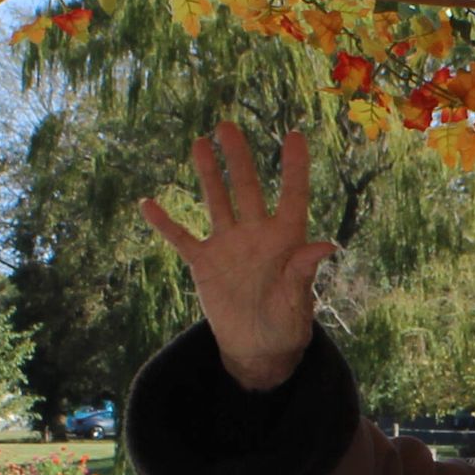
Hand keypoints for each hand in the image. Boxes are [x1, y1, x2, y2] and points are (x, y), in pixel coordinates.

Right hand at [139, 124, 334, 392]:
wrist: (257, 349)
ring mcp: (228, 246)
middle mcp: (256, 235)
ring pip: (216, 201)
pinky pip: (181, 239)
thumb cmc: (286, 326)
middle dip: (237, 158)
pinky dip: (165, 224)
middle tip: (227, 125)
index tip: (293, 134)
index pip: (292, 196)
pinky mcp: (204, 263)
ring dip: (208, 175)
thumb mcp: (297, 303)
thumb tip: (326, 245)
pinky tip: (148, 204)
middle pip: (246, 188)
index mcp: (286, 241)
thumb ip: (304, 272)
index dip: (294, 167)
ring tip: (200, 143)